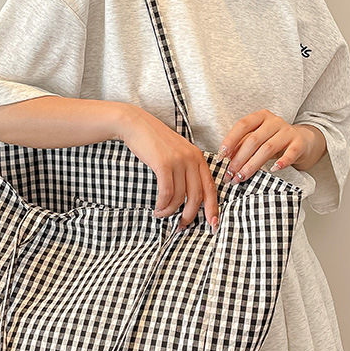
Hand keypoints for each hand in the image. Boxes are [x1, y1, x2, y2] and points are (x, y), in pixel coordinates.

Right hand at [117, 105, 219, 232]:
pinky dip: (162, 204)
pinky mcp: (164, 164)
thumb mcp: (177, 153)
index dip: (212, 208)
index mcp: (198, 157)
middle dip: (190, 215)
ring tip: (161, 215)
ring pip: (180, 197)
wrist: (136, 125)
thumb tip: (189, 196)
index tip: (212, 223)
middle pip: (197, 196)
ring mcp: (179, 161)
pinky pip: (167, 192)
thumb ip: (187, 169)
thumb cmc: (155, 142)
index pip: (211, 187)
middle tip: (181, 226)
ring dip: (170, 211)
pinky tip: (157, 208)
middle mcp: (192, 159)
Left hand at [214, 108, 325, 183]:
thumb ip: (242, 145)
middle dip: (239, 159)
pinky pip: (290, 153)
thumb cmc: (273, 140)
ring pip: (268, 148)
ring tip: (242, 177)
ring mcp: (288, 131)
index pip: (242, 125)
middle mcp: (274, 121)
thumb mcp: (257, 138)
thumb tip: (226, 159)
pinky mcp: (299, 143)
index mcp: (260, 117)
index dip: (230, 140)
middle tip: (230, 174)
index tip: (221, 156)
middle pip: (253, 140)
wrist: (301, 140)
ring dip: (252, 165)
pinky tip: (272, 170)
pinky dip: (282, 162)